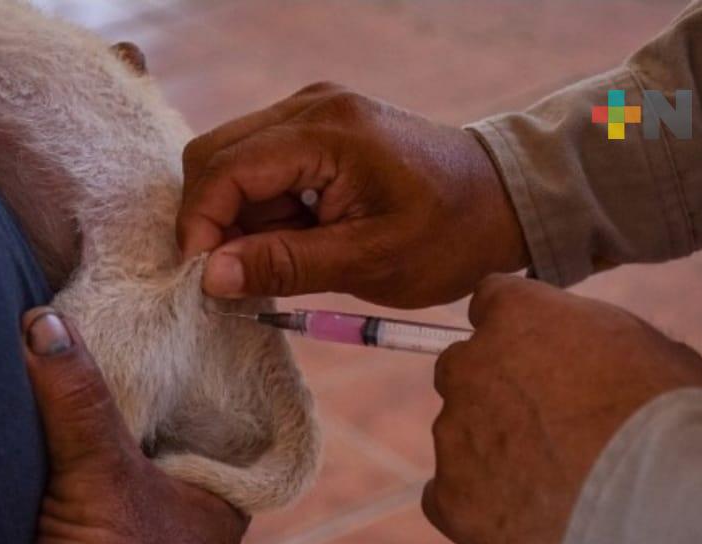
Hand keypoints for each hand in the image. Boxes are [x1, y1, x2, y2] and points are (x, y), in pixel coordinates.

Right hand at [21, 308, 246, 543]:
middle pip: (171, 445)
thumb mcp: (103, 473)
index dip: (196, 378)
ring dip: (105, 444)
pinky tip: (53, 446)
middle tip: (118, 342)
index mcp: (222, 502)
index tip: (169, 332)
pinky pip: (98, 502)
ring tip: (78, 378)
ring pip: (133, 475)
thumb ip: (76, 397)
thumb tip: (43, 321)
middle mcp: (195, 527)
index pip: (223, 421)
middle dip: (142, 406)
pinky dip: (80, 476)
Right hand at [176, 83, 527, 307]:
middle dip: (212, 220)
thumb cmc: (449, 236)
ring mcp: (311, 111)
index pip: (225, 168)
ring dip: (238, 217)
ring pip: (230, 161)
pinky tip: (295, 235)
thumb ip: (286, 265)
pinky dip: (259, 207)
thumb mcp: (370, 261)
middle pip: (214, 155)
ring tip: (284, 255)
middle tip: (237, 274)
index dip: (200, 226)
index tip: (206, 280)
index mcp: (328, 131)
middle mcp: (310, 106)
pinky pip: (259, 164)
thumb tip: (211, 276)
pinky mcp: (314, 127)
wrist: (501, 201)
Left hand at [424, 275, 701, 543]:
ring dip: (495, 455)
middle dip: (494, 392)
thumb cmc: (674, 423)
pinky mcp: (450, 499)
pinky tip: (531, 524)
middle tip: (549, 428)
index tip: (540, 356)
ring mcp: (454, 434)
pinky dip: (483, 511)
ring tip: (559, 488)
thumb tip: (594, 357)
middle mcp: (470, 366)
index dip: (518, 332)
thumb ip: (595, 343)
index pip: (491, 303)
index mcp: (517, 315)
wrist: (664, 509)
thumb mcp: (650, 350)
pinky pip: (450, 500)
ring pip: (461, 438)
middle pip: (462, 369)